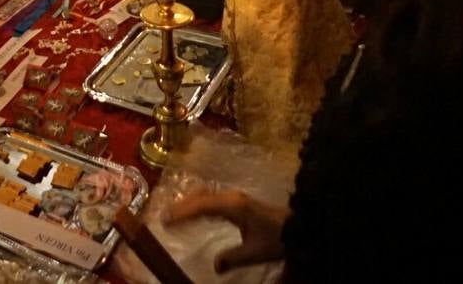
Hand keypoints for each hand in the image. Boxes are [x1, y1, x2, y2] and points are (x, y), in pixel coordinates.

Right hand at [162, 188, 288, 272]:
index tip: (165, 220)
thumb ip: (232, 258)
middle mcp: (230, 197)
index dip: (182, 213)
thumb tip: (214, 266)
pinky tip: (194, 214)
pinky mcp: (238, 201)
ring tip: (174, 215)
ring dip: (188, 203)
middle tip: (163, 217)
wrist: (299, 226)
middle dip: (180, 206)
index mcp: (232, 206)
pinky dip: (198, 204)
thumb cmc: (276, 239)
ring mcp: (234, 197)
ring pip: (204, 195)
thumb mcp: (254, 252)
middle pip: (199, 197)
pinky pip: (211, 198)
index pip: (200, 206)